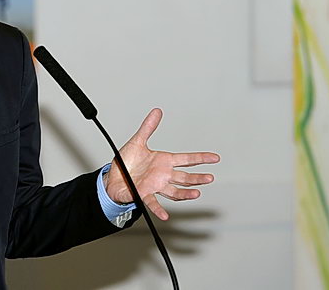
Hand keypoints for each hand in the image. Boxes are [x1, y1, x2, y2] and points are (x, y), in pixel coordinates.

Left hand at [104, 108, 219, 220]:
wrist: (113, 177)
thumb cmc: (126, 162)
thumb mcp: (137, 141)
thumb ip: (148, 127)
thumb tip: (157, 111)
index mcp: (163, 161)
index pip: (186, 159)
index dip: (200, 158)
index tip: (215, 158)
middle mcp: (162, 175)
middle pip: (184, 177)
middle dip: (197, 178)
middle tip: (209, 178)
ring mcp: (155, 186)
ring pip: (174, 191)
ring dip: (185, 193)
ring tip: (196, 194)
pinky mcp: (143, 194)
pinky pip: (152, 203)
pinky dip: (159, 210)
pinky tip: (165, 216)